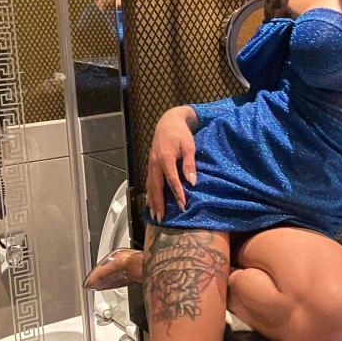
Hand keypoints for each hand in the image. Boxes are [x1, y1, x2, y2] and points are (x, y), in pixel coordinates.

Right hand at [145, 107, 197, 221]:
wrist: (168, 121)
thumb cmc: (181, 134)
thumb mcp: (189, 146)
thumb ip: (189, 164)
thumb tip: (192, 182)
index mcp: (165, 158)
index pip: (172, 180)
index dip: (177, 194)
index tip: (182, 205)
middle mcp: (155, 163)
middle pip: (157, 186)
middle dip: (159, 203)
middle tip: (161, 218)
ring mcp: (151, 164)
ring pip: (150, 185)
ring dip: (152, 201)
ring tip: (155, 214)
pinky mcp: (151, 164)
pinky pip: (149, 181)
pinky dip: (149, 193)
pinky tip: (150, 202)